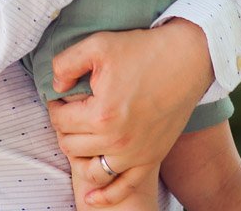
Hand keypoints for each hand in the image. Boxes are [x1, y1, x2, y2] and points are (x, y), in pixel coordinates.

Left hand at [47, 21, 212, 205]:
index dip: (54, 106)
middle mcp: (117, 141)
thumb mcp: (97, 45)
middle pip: (71, 145)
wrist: (185, 59)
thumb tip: (55, 86)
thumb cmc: (141, 50)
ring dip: (79, 157)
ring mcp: (136, 154)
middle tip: (70, 113)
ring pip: (91, 170)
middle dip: (65, 129)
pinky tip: (90, 199)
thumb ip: (66, 64)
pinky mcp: (151, 158)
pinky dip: (105, 197)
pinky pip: (123, 188)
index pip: (60, 120)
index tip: (61, 97)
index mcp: (101, 114)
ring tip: (80, 138)